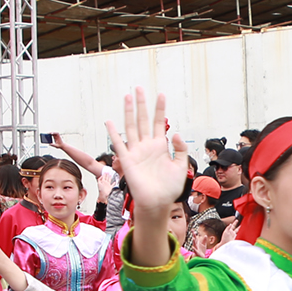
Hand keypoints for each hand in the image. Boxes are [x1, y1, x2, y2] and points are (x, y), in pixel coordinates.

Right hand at [105, 88, 188, 217]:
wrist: (158, 203)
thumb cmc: (169, 188)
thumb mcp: (182, 166)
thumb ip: (181, 149)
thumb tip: (175, 134)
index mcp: (160, 147)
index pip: (159, 122)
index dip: (159, 108)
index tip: (161, 94)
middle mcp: (147, 146)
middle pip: (143, 120)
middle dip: (142, 104)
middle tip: (139, 88)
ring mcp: (136, 152)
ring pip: (131, 127)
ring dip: (129, 112)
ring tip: (128, 96)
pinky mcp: (127, 161)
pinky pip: (119, 144)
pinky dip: (113, 133)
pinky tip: (109, 122)